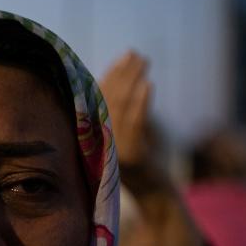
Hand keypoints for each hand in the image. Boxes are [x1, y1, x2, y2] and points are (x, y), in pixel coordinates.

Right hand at [100, 51, 151, 167]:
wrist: (151, 191)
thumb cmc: (141, 161)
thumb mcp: (125, 132)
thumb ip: (119, 112)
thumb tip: (124, 77)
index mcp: (93, 134)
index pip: (99, 98)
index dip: (111, 75)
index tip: (124, 57)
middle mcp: (98, 140)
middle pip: (108, 98)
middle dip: (122, 73)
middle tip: (136, 54)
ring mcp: (113, 148)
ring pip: (121, 107)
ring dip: (132, 80)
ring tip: (144, 62)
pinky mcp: (131, 157)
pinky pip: (135, 124)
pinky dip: (141, 103)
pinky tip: (148, 85)